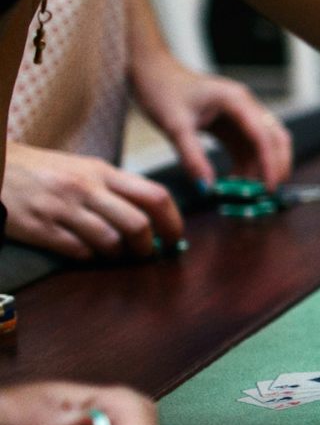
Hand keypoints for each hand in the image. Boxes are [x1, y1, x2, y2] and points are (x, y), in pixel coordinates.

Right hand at [3, 143, 185, 259]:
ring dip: (118, 255)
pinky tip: (84, 252)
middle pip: (138, 223)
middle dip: (148, 246)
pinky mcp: (39, 227)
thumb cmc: (44, 171)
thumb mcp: (83, 168)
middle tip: (145, 253)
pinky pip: (78, 251)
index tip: (175, 238)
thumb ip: (115, 188)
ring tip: (113, 254)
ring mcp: (61, 208)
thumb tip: (153, 216)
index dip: (173, 221)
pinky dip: (88, 257)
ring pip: (110, 241)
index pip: (155, 196)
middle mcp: (85, 188)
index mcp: (102, 171)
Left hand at [132, 61, 291, 188]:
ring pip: (264, 145)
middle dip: (276, 166)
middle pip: (275, 139)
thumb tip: (207, 187)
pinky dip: (246, 165)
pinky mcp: (232, 123)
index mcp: (236, 100)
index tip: (269, 187)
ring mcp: (241, 114)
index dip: (270, 162)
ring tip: (245, 192)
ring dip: (259, 168)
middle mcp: (245, 106)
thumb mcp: (174, 126)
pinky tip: (234, 181)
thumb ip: (192, 158)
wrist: (151, 72)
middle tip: (268, 192)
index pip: (263, 135)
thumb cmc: (161, 89)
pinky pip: (247, 147)